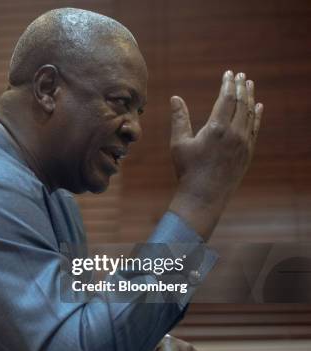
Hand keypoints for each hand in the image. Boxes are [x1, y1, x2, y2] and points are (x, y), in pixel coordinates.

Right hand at [168, 70, 262, 239]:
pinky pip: (255, 128)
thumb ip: (179, 118)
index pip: (226, 99)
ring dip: (250, 98)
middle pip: (241, 103)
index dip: (228, 84)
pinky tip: (257, 106)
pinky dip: (256, 115)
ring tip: (249, 85)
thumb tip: (175, 98)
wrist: (205, 195)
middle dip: (241, 87)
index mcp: (216, 128)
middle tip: (241, 75)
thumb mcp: (179, 143)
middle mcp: (234, 133)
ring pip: (250, 114)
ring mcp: (244, 143)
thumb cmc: (188, 170)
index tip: (229, 73)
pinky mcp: (248, 152)